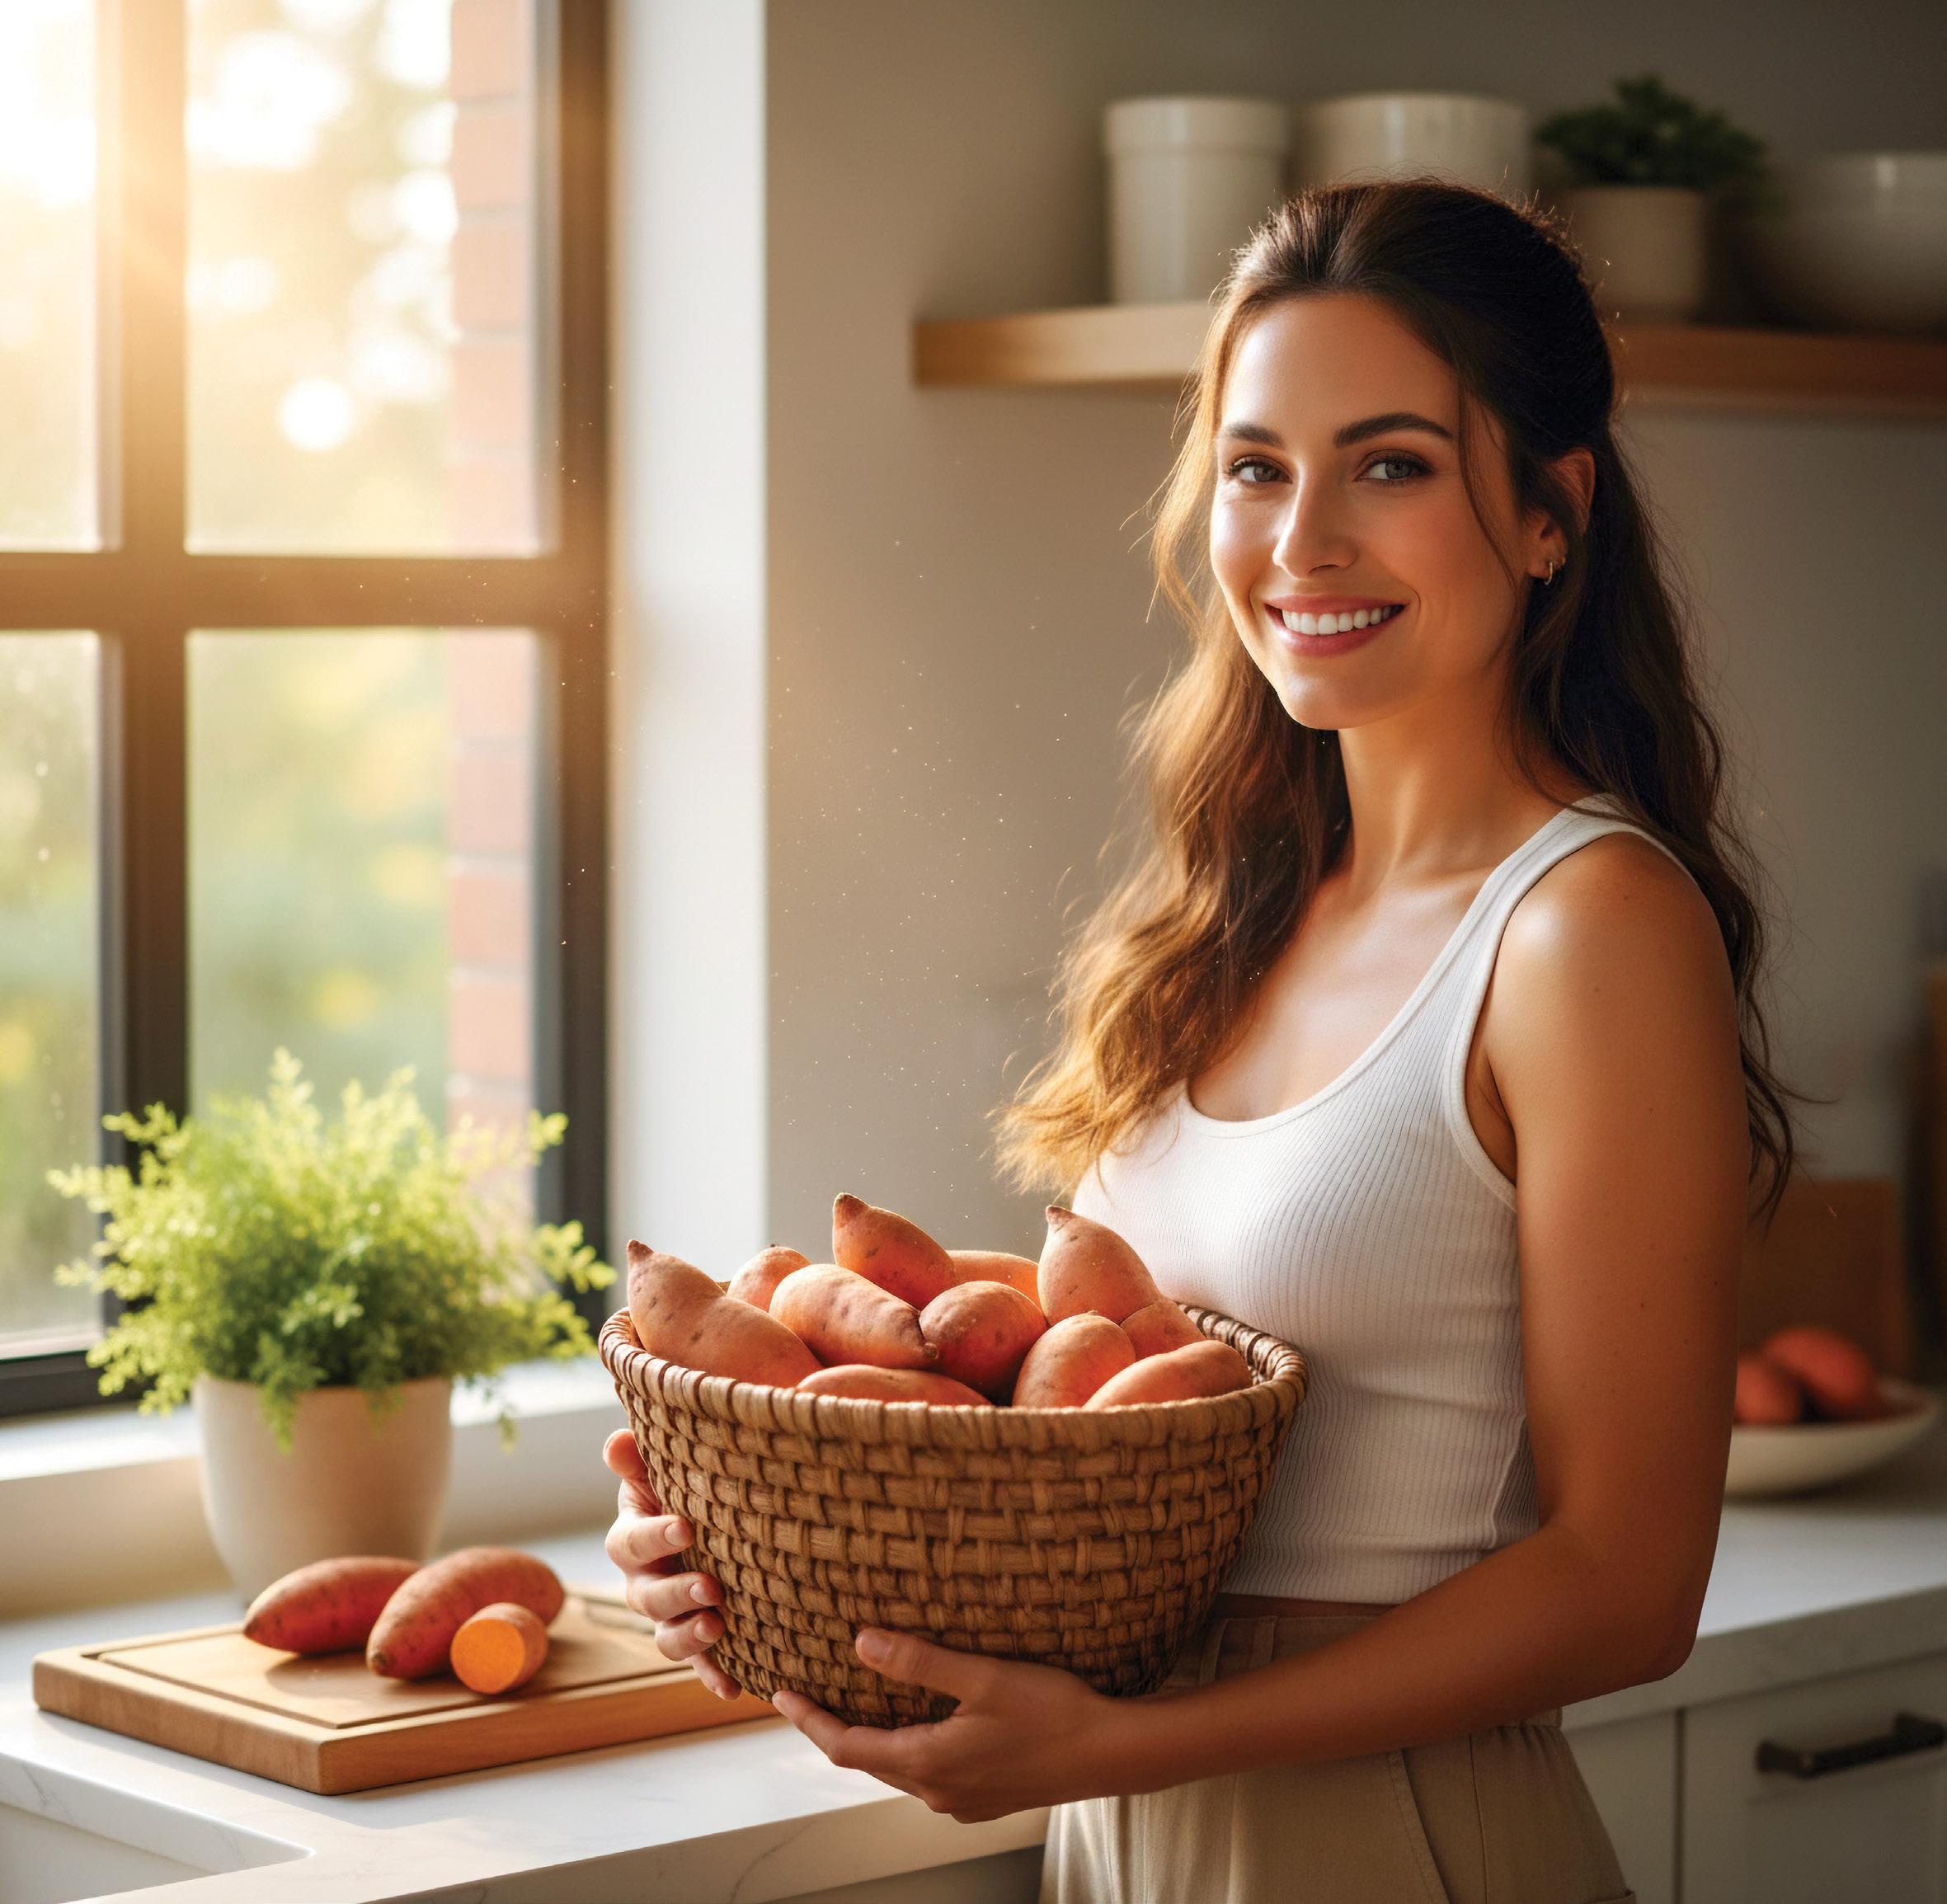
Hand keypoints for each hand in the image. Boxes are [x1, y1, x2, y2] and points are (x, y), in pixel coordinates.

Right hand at [601, 1427, 740, 1700]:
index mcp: (631, 1539)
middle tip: (710, 1588)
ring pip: (666, 1638)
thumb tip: (618, 1442)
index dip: (655, 1536)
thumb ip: (638, 1460)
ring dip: (690, 1638)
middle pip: (647, 1597)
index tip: (686, 1527)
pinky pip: (700, 1665)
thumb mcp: (661, 1470)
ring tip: (719, 1627)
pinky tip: (734, 1688)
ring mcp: (668, 1616)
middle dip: (677, 1595)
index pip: (631, 1541)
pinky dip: (714, 1676)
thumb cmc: (682, 1488)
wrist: (708, 1520)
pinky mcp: (698, 1640)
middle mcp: (643, 1583)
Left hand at [770, 1626, 1131, 1822]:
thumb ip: (919, 1661)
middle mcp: (937, 1791)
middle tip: (809, 1694)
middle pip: (867, 1760)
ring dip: (872, 1738)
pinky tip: (920, 1721)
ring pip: (899, 1768)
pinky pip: (929, 1773)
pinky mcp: (986, 1796)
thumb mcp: (983, 1677)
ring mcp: (962, 1799)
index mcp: (927, 1763)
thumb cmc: (1052, 1712)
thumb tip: (860, 1642)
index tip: (778, 1695)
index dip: (809, 1720)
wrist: (1111, 1754)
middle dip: (834, 1728)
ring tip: (858, 1701)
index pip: (846, 1747)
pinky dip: (907, 1746)